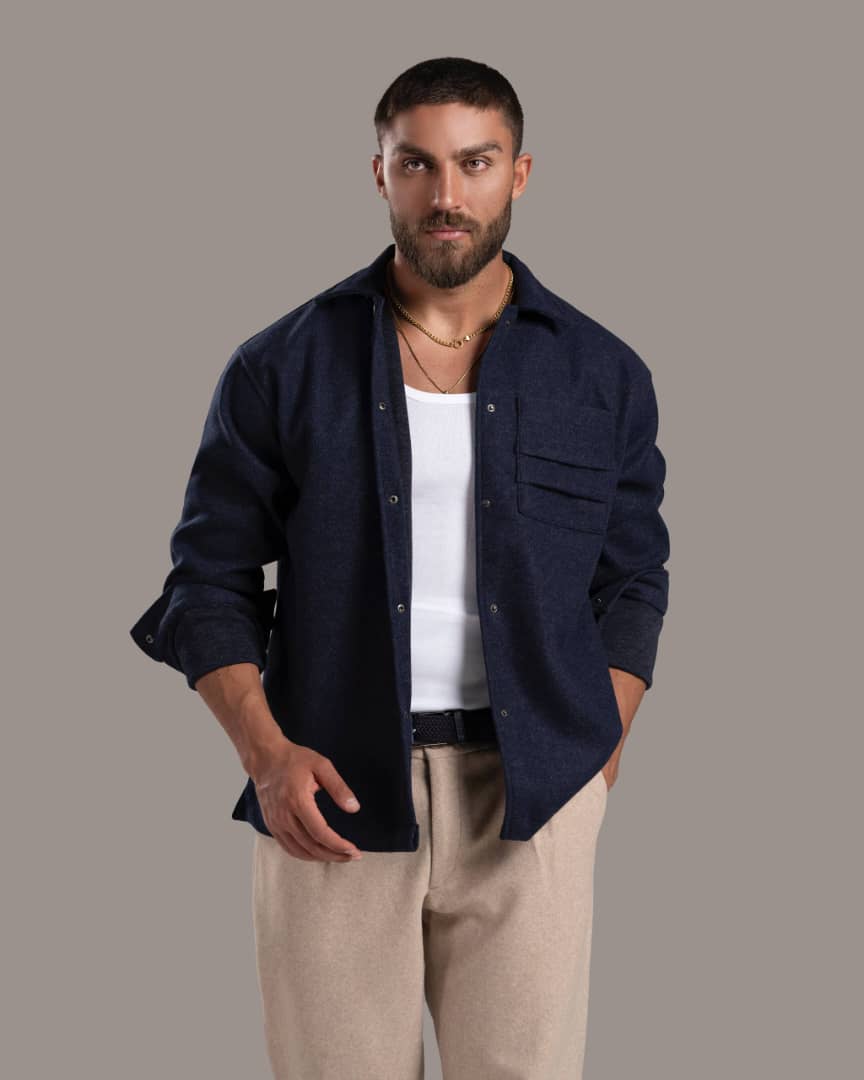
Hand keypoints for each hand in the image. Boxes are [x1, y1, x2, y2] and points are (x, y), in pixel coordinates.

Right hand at [251, 741, 364, 861]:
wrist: (266, 759)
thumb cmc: (295, 760)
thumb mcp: (322, 766)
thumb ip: (339, 788)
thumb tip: (354, 808)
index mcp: (297, 800)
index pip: (320, 832)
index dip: (338, 845)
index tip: (354, 850)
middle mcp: (284, 815)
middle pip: (311, 846)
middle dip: (334, 855)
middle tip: (353, 856)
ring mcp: (275, 823)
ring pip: (300, 851)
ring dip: (321, 858)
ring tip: (340, 856)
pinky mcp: (271, 825)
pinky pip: (288, 848)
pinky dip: (305, 855)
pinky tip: (319, 853)